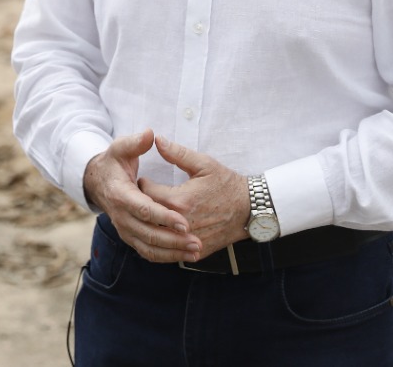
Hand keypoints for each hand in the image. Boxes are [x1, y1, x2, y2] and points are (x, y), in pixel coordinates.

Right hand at [82, 129, 199, 262]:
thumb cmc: (114, 163)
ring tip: (196, 251)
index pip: (144, 209)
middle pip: (148, 233)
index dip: (164, 216)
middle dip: (174, 239)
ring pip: (149, 247)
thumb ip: (136, 143)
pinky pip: (148, 252)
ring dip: (173, 252)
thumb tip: (151, 134)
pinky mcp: (130, 237)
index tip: (184, 220)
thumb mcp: (121, 148)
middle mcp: (121, 216)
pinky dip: (166, 257)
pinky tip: (185, 256)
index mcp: (120, 194)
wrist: (97, 182)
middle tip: (197, 241)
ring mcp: (125, 229)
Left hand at [139, 136, 250, 260]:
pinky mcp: (196, 252)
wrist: (251, 209)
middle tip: (142, 196)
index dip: (141, 184)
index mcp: (179, 200)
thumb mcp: (203, 164)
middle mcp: (181, 223)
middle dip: (142, 205)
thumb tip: (157, 139)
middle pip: (147, 216)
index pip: (145, 193)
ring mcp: (188, 240)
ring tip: (150, 213)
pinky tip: (160, 231)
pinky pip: (170, 252)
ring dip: (150, 225)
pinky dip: (162, 243)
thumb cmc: (227, 184)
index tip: (143, 180)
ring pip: (156, 237)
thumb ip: (177, 153)